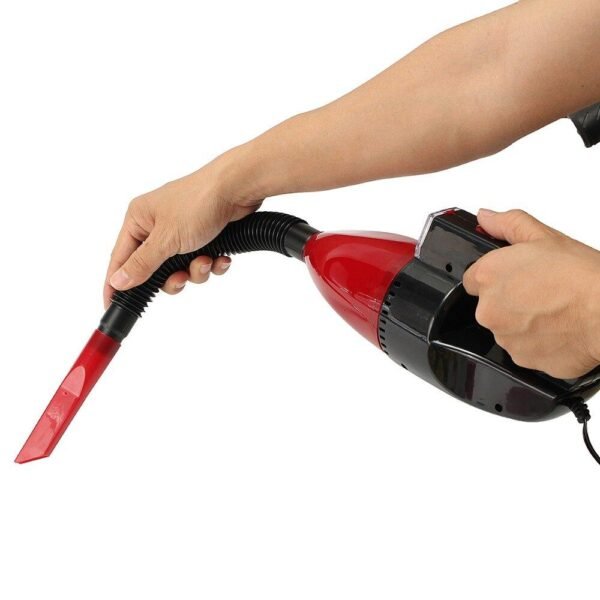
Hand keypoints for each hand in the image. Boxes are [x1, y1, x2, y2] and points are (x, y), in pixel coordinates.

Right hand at [103, 148, 263, 308]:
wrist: (238, 189)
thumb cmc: (198, 203)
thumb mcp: (166, 239)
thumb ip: (142, 264)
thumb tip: (117, 281)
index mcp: (139, 220)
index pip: (120, 258)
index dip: (116, 283)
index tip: (111, 306)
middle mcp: (157, 225)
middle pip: (153, 270)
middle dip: (172, 278)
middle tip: (181, 278)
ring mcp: (181, 231)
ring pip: (180, 269)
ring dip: (195, 271)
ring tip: (206, 260)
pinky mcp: (203, 236)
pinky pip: (201, 262)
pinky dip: (211, 264)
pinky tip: (221, 257)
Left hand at [463, 209, 599, 378]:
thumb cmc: (581, 276)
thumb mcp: (543, 236)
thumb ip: (507, 225)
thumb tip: (485, 218)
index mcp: (488, 277)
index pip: (472, 279)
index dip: (495, 277)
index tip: (513, 277)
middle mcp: (489, 310)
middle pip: (489, 306)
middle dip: (509, 300)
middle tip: (540, 292)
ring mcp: (504, 338)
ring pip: (507, 329)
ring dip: (523, 322)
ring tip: (553, 310)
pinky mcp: (522, 360)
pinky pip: (525, 350)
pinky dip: (538, 342)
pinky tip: (558, 328)